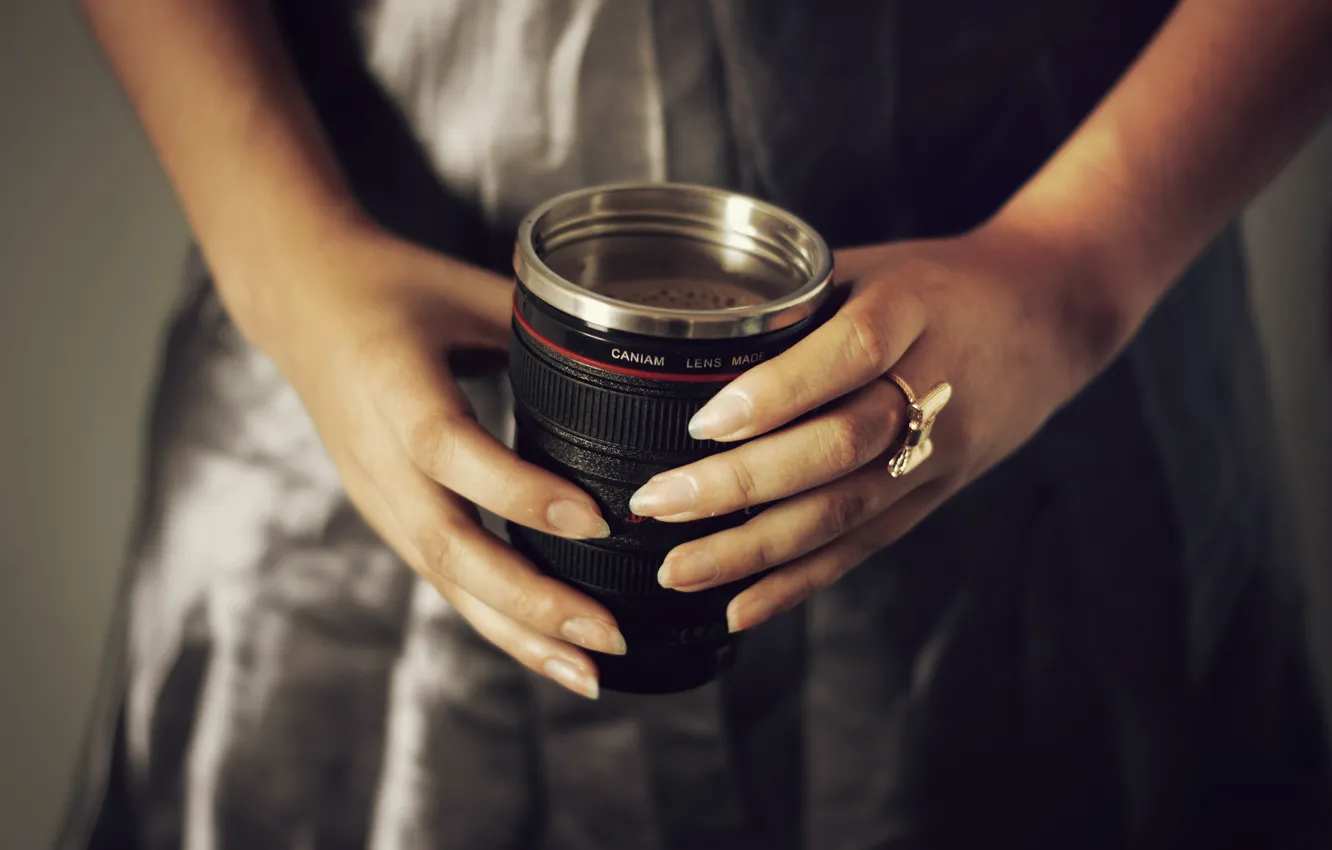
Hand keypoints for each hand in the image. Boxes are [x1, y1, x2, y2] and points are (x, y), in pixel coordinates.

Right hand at [258, 226, 624, 698]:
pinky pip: (440, 575)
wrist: (299, 300)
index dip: (519, 491)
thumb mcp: (465, 288)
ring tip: (587, 671)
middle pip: (446, 544)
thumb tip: (638, 356)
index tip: (595, 520)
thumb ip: (544, 326)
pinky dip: (494, 617)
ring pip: (443, 578)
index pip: (450, 449)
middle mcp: (376, 454)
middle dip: (530, 600)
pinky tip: (545, 648)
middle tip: (608, 634)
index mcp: (393, 384)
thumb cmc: (391, 285)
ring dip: (516, 631)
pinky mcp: (385, 512)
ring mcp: (375, 492)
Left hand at [629, 222, 1116, 631]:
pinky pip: (862, 547)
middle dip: (741, 483)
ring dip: (755, 549)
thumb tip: (679, 338)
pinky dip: (798, 583)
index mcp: (913, 310)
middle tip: (656, 503)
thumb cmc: (937, 283)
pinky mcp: (932, 497)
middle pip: (840, 446)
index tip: (703, 420)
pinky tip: (737, 609)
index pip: (850, 353)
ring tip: (675, 569)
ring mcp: (939, 453)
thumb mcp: (872, 266)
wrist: (1049, 318)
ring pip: (845, 509)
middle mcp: (933, 388)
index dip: (779, 392)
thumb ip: (792, 301)